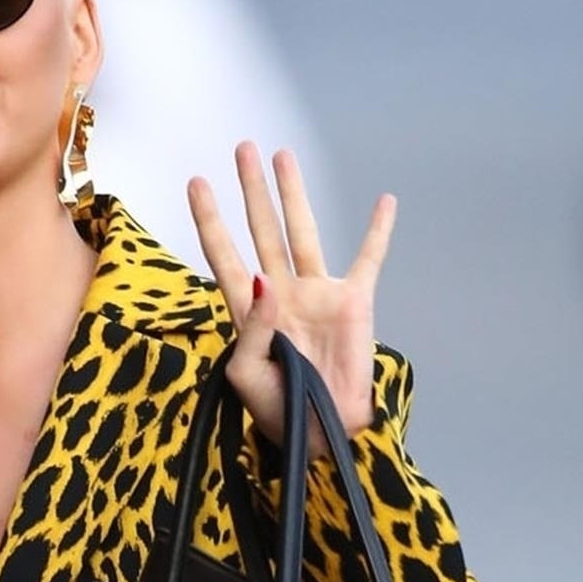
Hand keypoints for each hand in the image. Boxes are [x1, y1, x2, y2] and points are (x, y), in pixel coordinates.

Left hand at [189, 144, 397, 443]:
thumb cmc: (278, 411)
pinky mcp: (352, 303)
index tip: (197, 182)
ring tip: (283, 156)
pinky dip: (378, 231)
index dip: (210, 219)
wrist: (322, 433)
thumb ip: (250, 329)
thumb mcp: (246, 375)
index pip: (225, 255)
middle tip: (243, 148)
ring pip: (302, 231)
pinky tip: (385, 201)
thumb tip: (265, 281)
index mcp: (249, 310)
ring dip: (293, 194)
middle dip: (251, 190)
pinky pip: (368, 258)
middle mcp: (281, 293)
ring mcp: (317, 294)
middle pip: (261, 230)